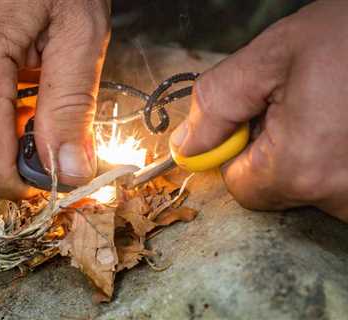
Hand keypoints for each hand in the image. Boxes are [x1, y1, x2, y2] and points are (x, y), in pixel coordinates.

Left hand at [170, 1, 347, 221]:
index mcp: (302, 167)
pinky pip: (336, 183)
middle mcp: (340, 196)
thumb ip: (218, 104)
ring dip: (310, 152)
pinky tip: (344, 124)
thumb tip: (186, 145)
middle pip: (276, 188)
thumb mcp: (273, 56)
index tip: (258, 117)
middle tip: (306, 105)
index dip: (239, 150)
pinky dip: (333, 156)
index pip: (239, 185)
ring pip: (309, 186)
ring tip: (334, 110)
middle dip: (277, 149)